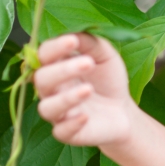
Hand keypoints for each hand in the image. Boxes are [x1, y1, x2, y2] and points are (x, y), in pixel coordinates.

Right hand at [34, 33, 138, 147]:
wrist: (123, 110)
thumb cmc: (108, 79)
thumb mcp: (105, 55)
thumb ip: (90, 42)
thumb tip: (74, 33)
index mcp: (56, 67)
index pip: (43, 55)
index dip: (54, 48)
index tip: (72, 40)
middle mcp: (51, 90)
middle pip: (41, 80)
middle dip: (63, 70)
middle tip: (88, 63)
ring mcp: (57, 112)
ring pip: (47, 107)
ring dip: (66, 98)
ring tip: (88, 89)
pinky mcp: (67, 132)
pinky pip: (61, 131)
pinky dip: (71, 123)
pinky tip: (85, 116)